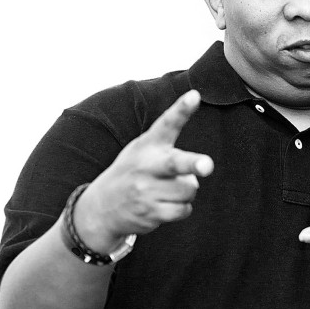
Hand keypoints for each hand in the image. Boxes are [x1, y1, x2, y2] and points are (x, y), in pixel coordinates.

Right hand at [74, 90, 213, 250]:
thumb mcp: (144, 149)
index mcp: (148, 144)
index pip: (167, 123)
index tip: (195, 95)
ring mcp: (146, 191)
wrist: (101, 206)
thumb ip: (170, 148)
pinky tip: (166, 204)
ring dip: (187, 191)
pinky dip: (182, 208)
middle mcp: (146, 165)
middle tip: (207, 165)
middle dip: (193, 164)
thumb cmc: (134, 171)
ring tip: (168, 189)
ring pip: (189, 189)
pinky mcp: (150, 213)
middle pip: (176, 164)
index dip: (182, 109)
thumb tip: (201, 169)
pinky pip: (183, 210)